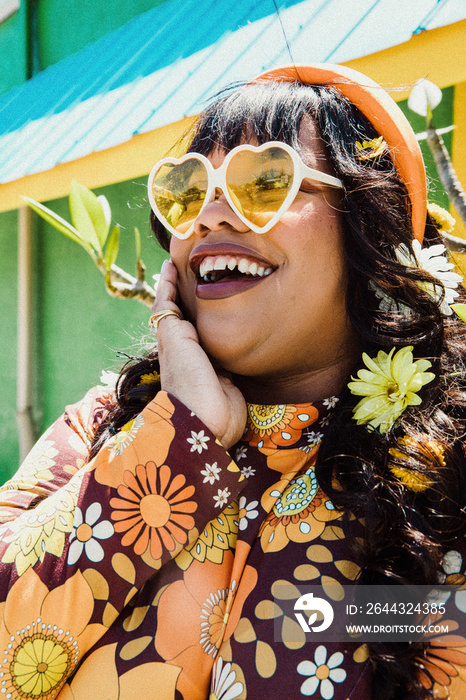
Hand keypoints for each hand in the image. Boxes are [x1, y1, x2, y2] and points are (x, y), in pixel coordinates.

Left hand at [152, 260, 246, 448]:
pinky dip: (234, 333)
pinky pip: (230, 347)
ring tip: (226, 286)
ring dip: (215, 311)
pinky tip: (244, 322)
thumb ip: (171, 317)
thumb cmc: (187, 380)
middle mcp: (189, 348)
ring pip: (211, 329)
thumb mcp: (174, 341)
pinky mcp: (229, 374)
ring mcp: (210, 361)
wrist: (206, 419)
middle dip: (194, 293)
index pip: (168, 304)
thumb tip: (167, 292)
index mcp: (172, 339)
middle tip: (204, 267)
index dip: (169, 283)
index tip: (172, 261)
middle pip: (190, 314)